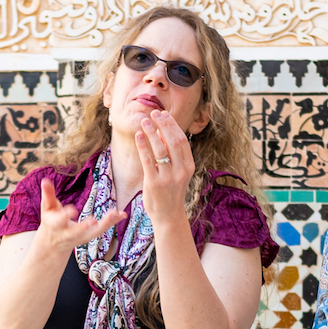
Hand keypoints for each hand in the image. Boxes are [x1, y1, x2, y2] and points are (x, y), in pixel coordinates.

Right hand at [37, 178, 122, 256]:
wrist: (54, 243)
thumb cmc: (51, 221)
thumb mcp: (47, 208)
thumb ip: (48, 194)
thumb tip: (45, 179)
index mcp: (56, 225)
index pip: (60, 221)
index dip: (66, 215)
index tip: (72, 210)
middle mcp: (69, 234)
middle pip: (78, 232)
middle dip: (85, 227)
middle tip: (94, 221)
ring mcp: (81, 237)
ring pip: (94, 232)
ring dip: (105, 224)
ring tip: (116, 214)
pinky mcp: (90, 236)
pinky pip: (102, 230)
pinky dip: (112, 222)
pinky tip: (122, 215)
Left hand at [135, 107, 195, 225]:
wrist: (168, 215)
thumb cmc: (171, 191)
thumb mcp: (176, 172)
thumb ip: (171, 153)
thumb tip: (160, 130)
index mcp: (189, 166)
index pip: (182, 140)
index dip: (172, 125)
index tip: (163, 114)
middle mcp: (181, 171)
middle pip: (173, 141)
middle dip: (163, 124)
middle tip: (154, 113)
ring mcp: (168, 177)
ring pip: (160, 149)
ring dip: (151, 132)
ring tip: (144, 121)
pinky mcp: (154, 183)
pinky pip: (148, 160)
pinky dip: (143, 146)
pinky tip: (138, 136)